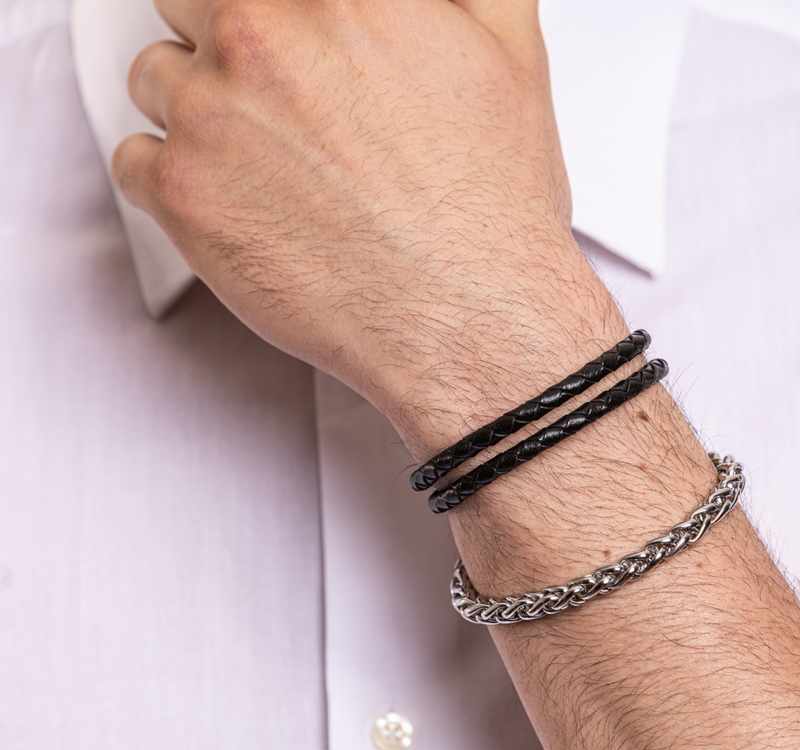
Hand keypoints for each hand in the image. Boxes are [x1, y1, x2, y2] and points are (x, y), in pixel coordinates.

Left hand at [113, 0, 622, 451]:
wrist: (465, 314)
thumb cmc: (485, 207)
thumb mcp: (507, 50)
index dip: (263, 11)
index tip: (268, 40)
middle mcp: (259, 35)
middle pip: (191, 7)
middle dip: (224, 48)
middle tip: (271, 102)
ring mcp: (210, 114)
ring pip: (156, 82)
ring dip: (195, 113)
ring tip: (259, 164)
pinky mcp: (182, 195)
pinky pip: (134, 161)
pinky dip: (168, 179)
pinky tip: (230, 202)